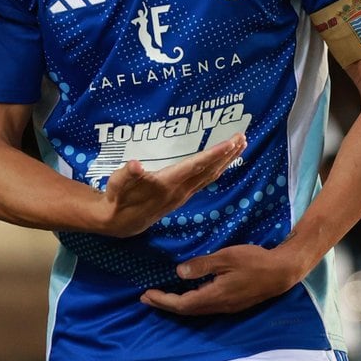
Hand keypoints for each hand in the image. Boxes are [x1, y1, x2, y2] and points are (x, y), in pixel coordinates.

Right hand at [93, 132, 244, 237]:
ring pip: (210, 177)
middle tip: (242, 137)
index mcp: (167, 183)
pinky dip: (216, 169)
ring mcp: (182, 195)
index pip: (196, 166)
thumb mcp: (117, 184)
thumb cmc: (118, 198)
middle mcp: (180, 190)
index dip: (214, 154)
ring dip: (226, 161)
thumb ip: (127, 174)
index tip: (230, 143)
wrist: (119, 223)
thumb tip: (135, 164)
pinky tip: (222, 163)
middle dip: (227, 154)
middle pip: (209, 170)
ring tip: (239, 146)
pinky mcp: (181, 197)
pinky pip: (205, 181)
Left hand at [140, 243, 308, 316]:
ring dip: (176, 305)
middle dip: (165, 304)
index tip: (147, 294)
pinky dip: (189, 303)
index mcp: (215, 296)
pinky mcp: (232, 304)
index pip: (182, 304)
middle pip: (186, 311)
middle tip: (146, 298)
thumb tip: (179, 272)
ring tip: (161, 298)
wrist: (281, 273)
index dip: (163, 300)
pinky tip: (187, 295)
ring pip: (196, 311)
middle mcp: (219, 306)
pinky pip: (205, 308)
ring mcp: (226, 308)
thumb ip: (202, 265)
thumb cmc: (254, 261)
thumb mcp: (226, 257)